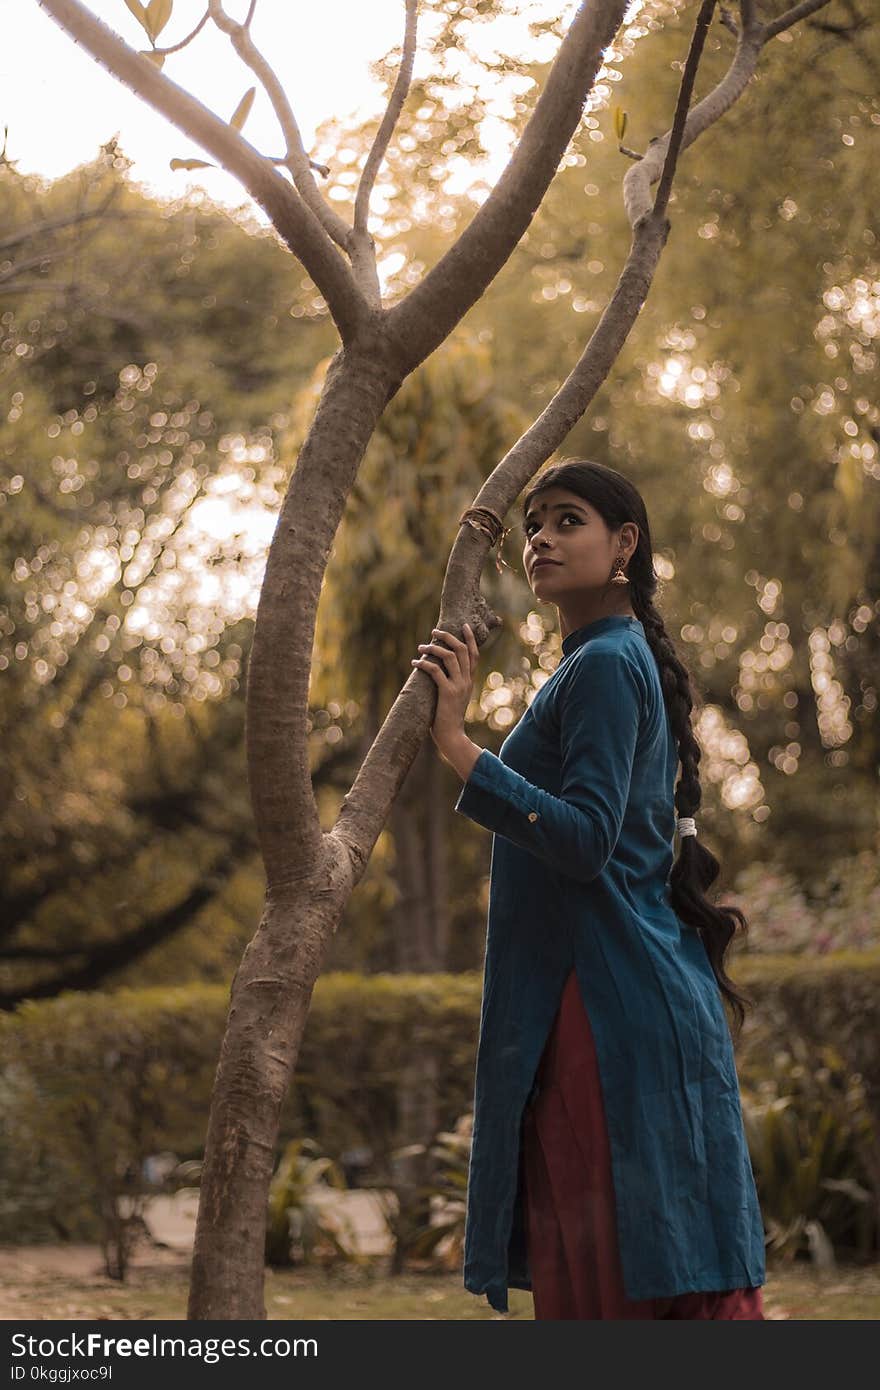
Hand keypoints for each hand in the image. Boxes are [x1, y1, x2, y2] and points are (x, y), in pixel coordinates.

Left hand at [411, 622, 479, 756]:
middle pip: (462, 650)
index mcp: (470, 681)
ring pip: (450, 657)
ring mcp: (458, 686)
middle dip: (448, 637)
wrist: (452, 736)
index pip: (474, 654)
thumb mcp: (454, 697)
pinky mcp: (447, 693)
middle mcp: (466, 681)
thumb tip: (437, 670)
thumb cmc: (448, 718)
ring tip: (421, 646)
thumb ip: (451, 683)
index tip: (463, 626)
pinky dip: (424, 663)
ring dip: (434, 648)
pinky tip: (415, 662)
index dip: (470, 639)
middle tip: (434, 631)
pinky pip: (436, 671)